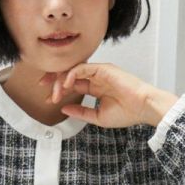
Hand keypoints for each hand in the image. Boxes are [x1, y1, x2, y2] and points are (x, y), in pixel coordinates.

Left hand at [40, 62, 177, 129]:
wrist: (143, 108)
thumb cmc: (127, 113)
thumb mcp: (97, 117)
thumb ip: (80, 112)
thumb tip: (63, 109)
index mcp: (95, 87)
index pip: (72, 84)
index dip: (59, 90)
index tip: (49, 99)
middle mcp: (96, 77)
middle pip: (70, 74)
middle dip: (54, 79)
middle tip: (42, 86)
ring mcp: (99, 72)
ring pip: (74, 70)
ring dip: (61, 80)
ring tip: (55, 91)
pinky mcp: (103, 68)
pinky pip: (83, 67)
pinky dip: (72, 74)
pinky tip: (66, 84)